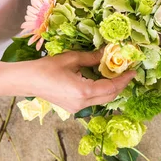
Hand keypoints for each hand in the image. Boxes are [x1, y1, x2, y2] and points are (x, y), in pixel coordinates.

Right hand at [0, 50, 134, 110]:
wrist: (27, 81)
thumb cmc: (46, 68)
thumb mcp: (71, 59)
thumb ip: (92, 58)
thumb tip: (109, 53)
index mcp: (83, 91)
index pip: (111, 87)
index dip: (124, 79)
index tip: (133, 71)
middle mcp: (83, 103)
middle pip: (110, 96)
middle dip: (120, 85)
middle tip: (127, 71)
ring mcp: (77, 108)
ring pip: (102, 100)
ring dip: (111, 89)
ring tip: (116, 74)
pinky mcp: (73, 107)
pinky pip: (93, 100)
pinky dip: (101, 91)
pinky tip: (101, 80)